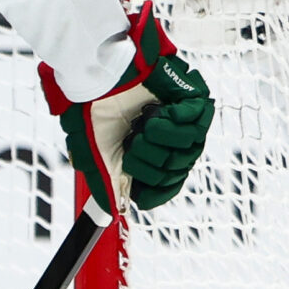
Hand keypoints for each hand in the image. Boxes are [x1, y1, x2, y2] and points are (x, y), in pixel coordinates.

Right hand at [49, 5, 213, 212]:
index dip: (158, 190)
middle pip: (177, 170)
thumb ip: (107, 182)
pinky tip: (157, 113)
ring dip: (161, 141)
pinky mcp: (193, 97)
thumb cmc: (90, 108)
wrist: (93, 77)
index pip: (167, 184)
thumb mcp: (93, 154)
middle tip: (133, 143)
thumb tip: (113, 210)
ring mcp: (182, 118)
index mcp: (145, 151)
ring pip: (190, 149)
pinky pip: (198, 123)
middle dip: (151, 163)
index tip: (143, 190)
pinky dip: (174, 123)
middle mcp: (166, 138)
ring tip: (144, 125)